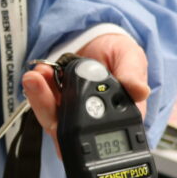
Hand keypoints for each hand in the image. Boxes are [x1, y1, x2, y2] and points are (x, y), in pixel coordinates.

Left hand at [22, 33, 148, 150]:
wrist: (99, 41)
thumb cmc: (119, 54)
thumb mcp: (131, 57)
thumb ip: (133, 73)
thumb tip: (140, 91)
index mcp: (119, 117)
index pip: (102, 136)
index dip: (84, 132)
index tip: (72, 109)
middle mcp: (93, 121)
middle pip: (69, 132)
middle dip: (49, 109)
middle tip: (40, 83)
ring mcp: (72, 114)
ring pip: (52, 120)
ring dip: (40, 98)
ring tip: (36, 76)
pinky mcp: (56, 104)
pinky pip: (43, 104)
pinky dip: (37, 90)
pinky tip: (38, 73)